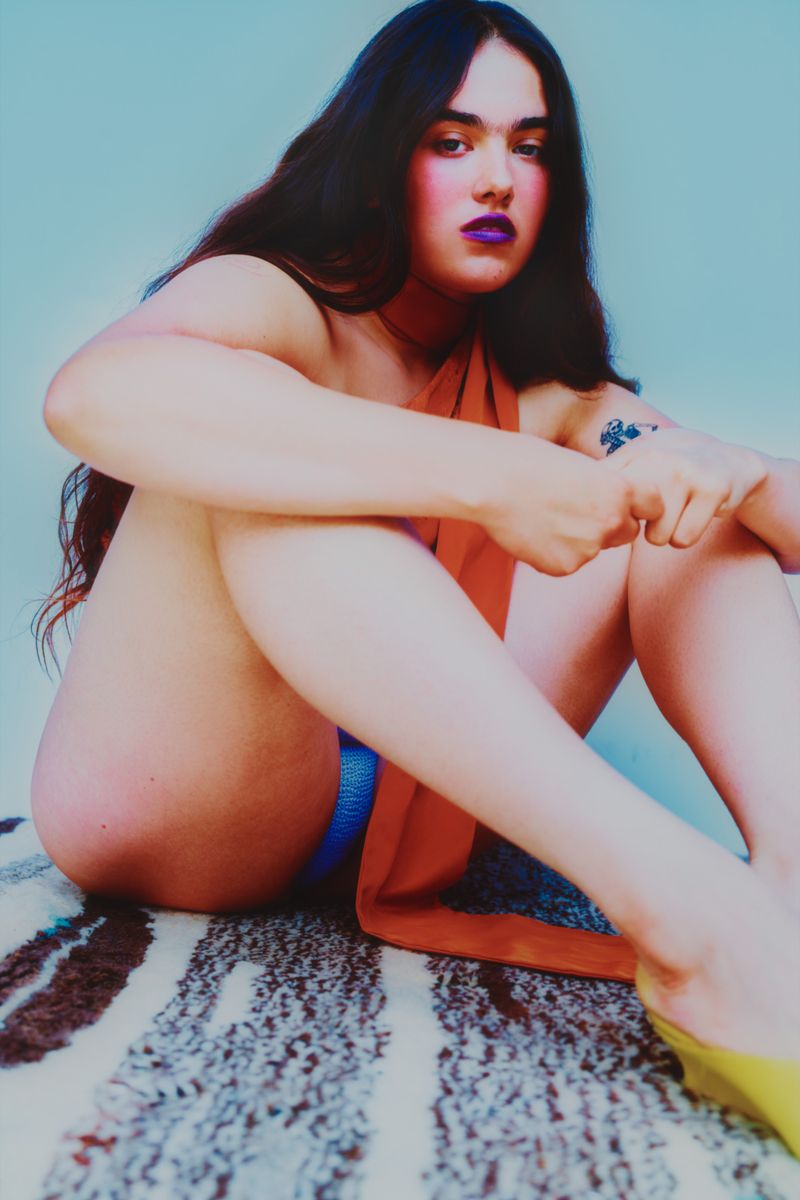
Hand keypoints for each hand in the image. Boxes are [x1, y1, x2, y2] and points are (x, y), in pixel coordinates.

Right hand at [482, 436, 663, 575]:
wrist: (490, 484)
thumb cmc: (529, 462)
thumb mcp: (580, 466)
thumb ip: (604, 489)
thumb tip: (615, 506)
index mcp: (620, 491)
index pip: (654, 506)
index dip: (640, 504)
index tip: (629, 504)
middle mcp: (611, 523)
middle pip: (628, 532)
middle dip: (611, 524)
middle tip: (577, 509)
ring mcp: (588, 550)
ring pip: (595, 549)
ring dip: (580, 539)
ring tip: (546, 516)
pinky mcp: (564, 568)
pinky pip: (569, 562)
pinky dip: (556, 552)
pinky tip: (534, 532)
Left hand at [602, 427, 767, 547]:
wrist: (733, 462)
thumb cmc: (675, 467)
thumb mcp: (641, 458)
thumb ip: (606, 473)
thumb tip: (567, 496)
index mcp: (636, 453)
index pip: (603, 491)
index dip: (604, 515)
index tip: (609, 519)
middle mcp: (659, 459)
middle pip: (627, 523)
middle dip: (636, 529)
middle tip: (653, 515)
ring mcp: (686, 473)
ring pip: (656, 537)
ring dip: (664, 535)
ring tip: (677, 513)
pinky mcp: (712, 490)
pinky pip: (682, 539)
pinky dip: (685, 536)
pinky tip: (694, 516)